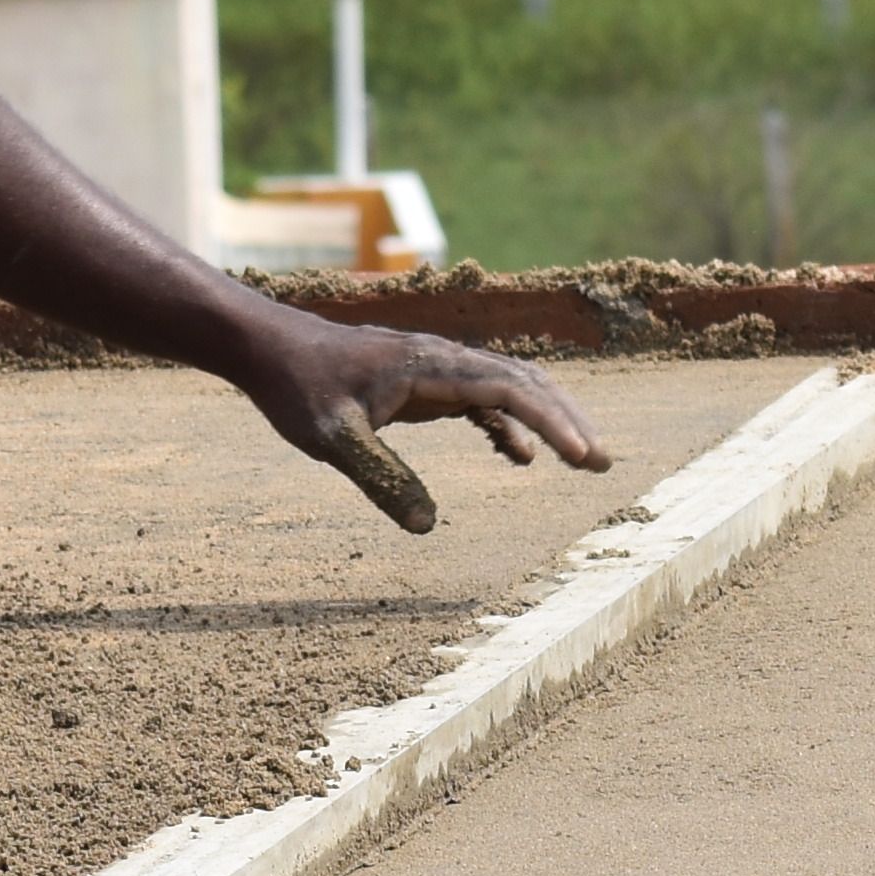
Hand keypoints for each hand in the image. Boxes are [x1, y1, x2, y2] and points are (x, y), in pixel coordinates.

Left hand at [243, 319, 608, 532]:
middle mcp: (444, 360)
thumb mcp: (334, 441)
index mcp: (432, 367)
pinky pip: (482, 399)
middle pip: (526, 383)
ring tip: (583, 459)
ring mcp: (437, 369)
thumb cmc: (298, 389)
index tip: (583, 457)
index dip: (552, 423)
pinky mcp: (424, 382)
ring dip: (548, 421)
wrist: (270, 348)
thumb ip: (382, 480)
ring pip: (510, 387)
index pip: (510, 390)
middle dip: (569, 421)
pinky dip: (509, 426)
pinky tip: (518, 458)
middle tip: (604, 463)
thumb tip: (428, 526)